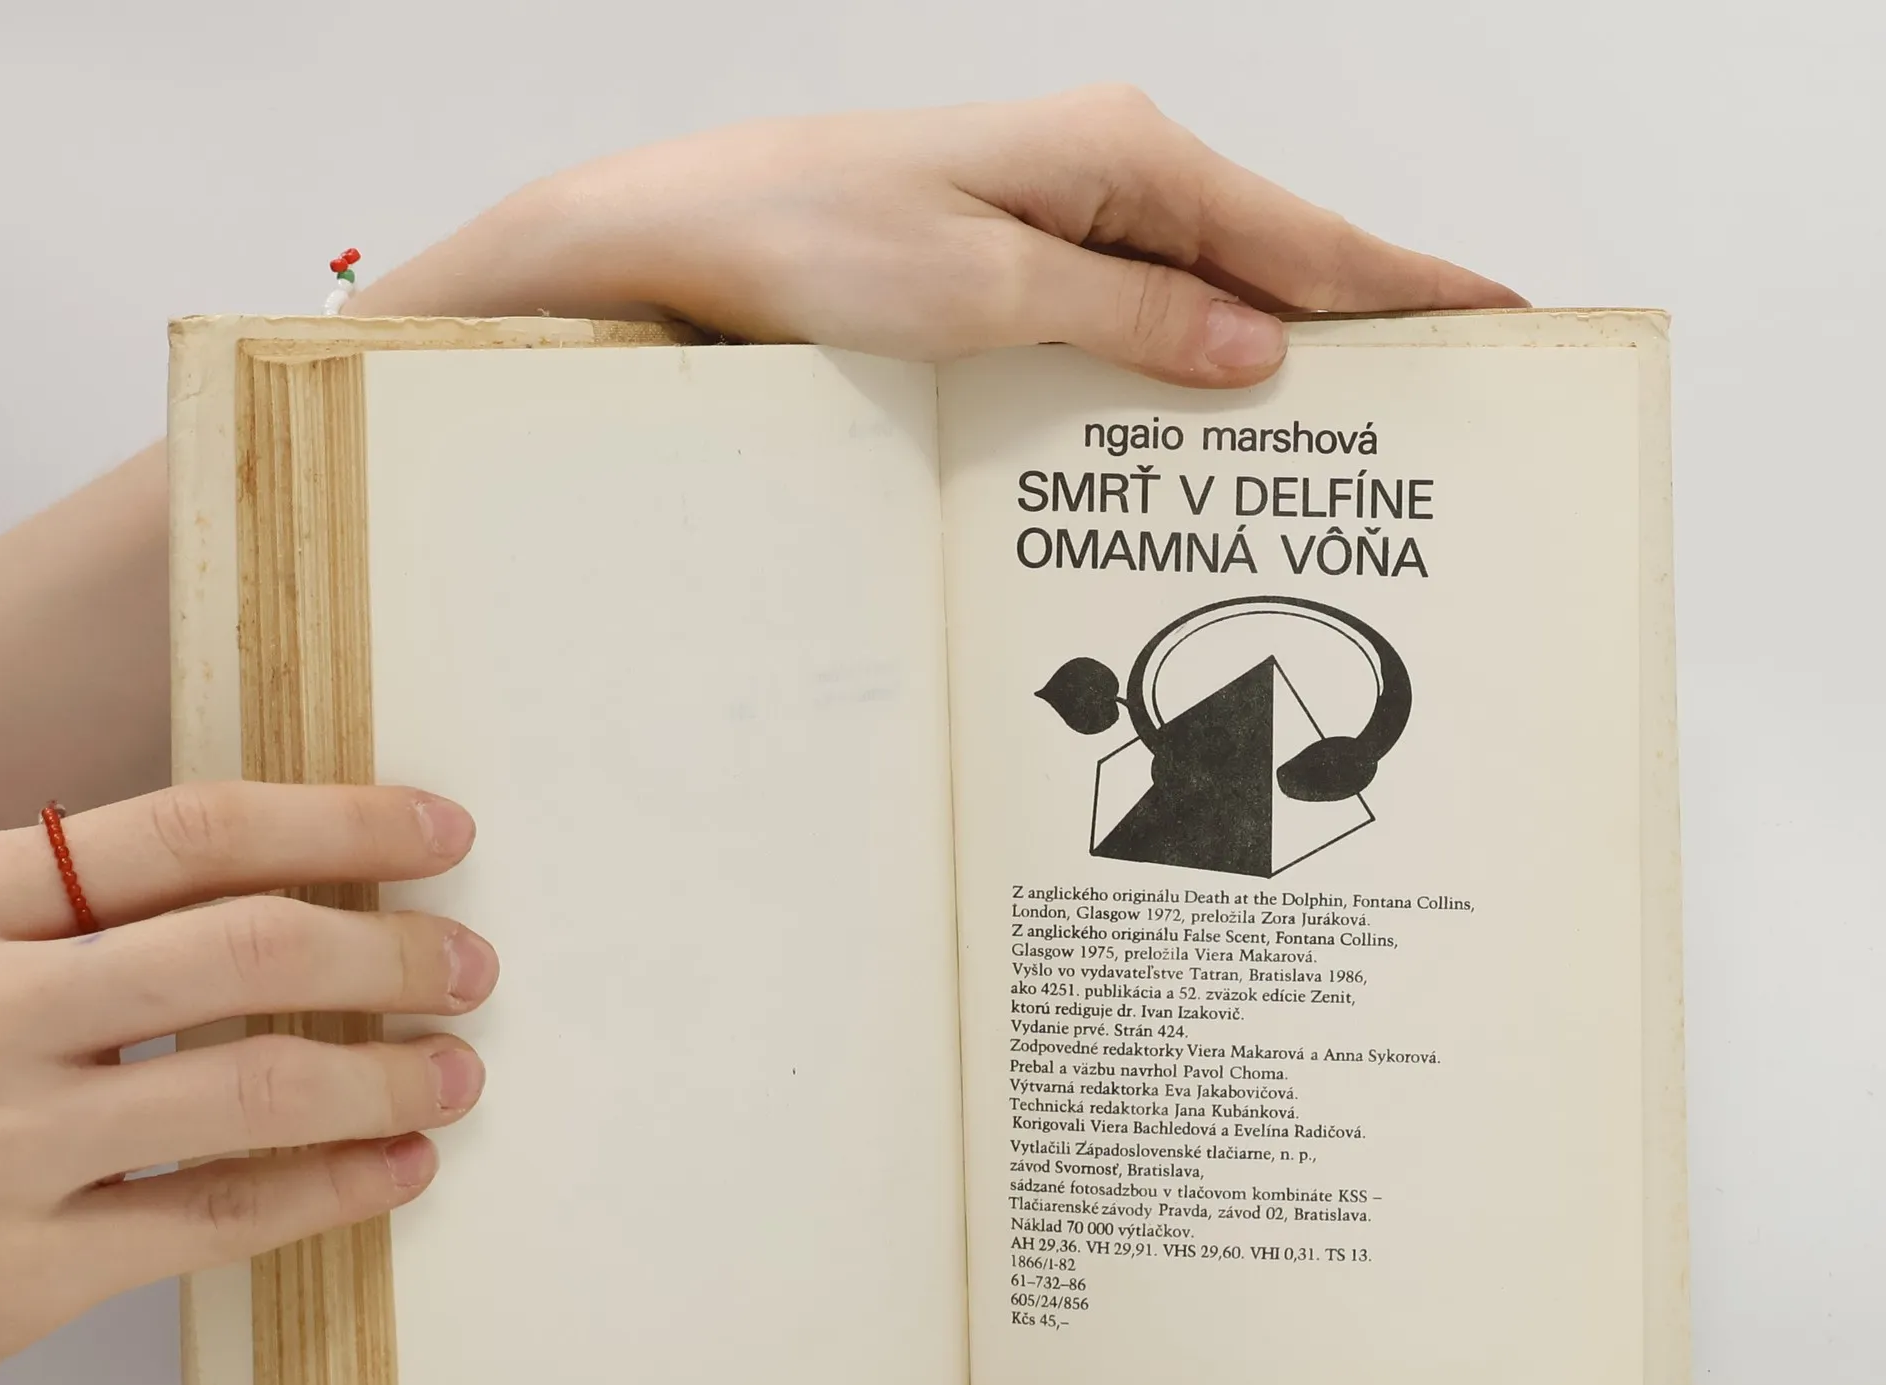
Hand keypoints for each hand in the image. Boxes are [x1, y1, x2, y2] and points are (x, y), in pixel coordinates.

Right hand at [0, 783, 495, 1372]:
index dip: (335, 822)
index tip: (438, 831)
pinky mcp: (22, 1270)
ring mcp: (3, 1143)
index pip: (185, 833)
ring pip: (251, 1085)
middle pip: (244, 949)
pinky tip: (398, 1168)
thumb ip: (48, 904)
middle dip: (387, 948)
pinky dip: (331, 1191)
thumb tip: (248, 866)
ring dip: (386, 1074)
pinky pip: (217, 1218)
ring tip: (458, 1071)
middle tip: (470, 962)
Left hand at [356, 86, 1521, 387]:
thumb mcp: (982, 290)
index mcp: (1124, 158)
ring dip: (1276, 356)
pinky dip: (1190, 362)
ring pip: (1209, 295)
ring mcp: (1063, 218)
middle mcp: (1107, 175)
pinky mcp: (1020, 260)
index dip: (1408, 285)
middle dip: (1364, 327)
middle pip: (1274, 261)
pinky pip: (1141, 314)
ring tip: (1358, 427)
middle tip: (1450, 399)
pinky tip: (1218, 411)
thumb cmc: (810, 242)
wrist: (680, 237)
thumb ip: (1130, 318)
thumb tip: (1261, 349)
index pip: (1305, 235)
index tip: (1503, 318)